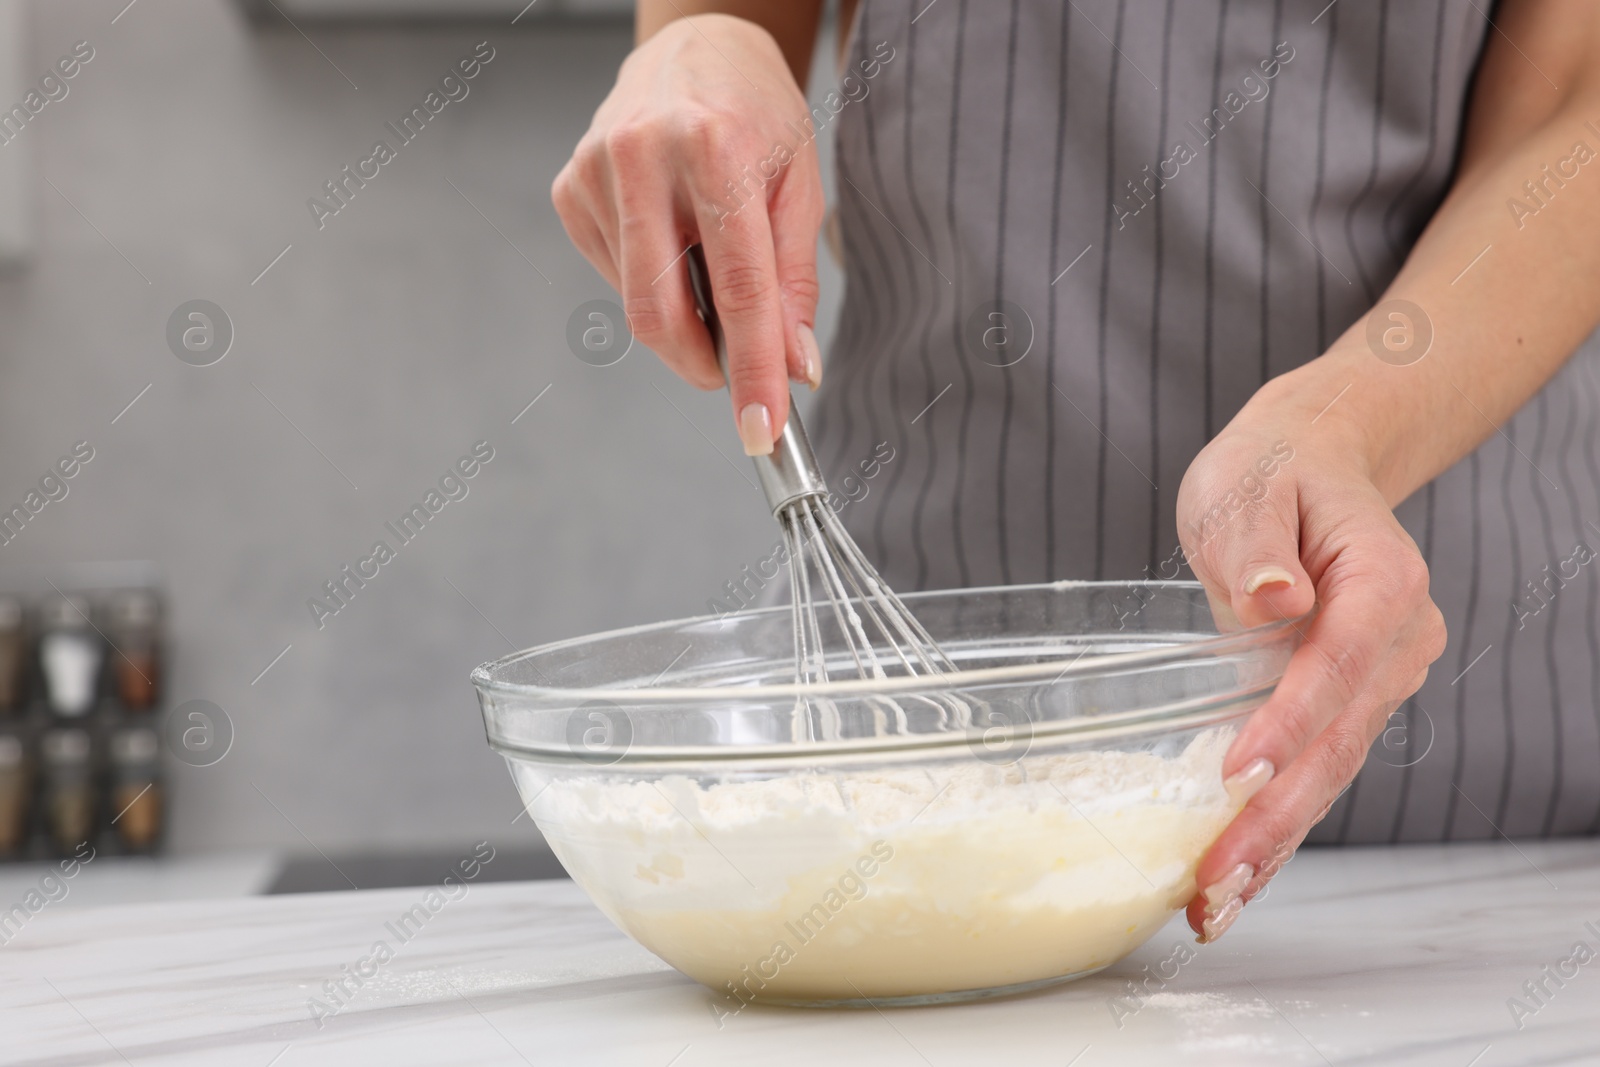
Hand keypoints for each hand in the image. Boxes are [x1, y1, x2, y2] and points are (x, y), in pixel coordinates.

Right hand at [551, 14, 824, 455]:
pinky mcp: (569, 192)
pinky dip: (654, 286)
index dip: (752, 371)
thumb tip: (793, 367)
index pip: (737, 291)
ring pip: (638, 306)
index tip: (761, 429)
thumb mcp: (799, 187)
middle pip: (662, 314)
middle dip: (704, 365)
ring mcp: (595, 174)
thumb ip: (793, 283)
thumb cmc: (757, 115)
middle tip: (737, 377)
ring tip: (711, 266)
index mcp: (715, 148)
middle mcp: (644, 156)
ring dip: (684, 320)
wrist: (698, 49)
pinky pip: (617, 279)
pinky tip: (672, 241)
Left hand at [1173, 381, 1446, 941]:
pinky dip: (1274, 829)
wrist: (1308, 466)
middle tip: (1214, 881)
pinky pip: (1312, 774)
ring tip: (1213, 908)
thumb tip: (1274, 596)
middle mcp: (1396, 644)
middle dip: (1275, 818)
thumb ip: (1256, 544)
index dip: (1290, 723)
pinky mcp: (1343, 707)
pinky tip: (1233, 882)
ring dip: (1272, 845)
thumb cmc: (1271, 472)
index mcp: (1383, 583)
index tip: (1240, 773)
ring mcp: (1376, 683)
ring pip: (1328, 775)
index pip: (1340, 663)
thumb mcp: (1246, 485)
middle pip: (1338, 743)